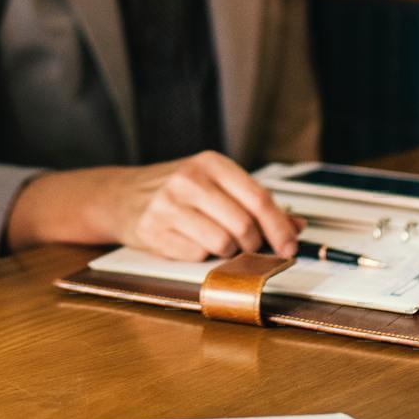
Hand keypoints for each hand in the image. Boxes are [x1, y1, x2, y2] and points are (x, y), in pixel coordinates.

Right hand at [105, 151, 303, 261]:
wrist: (121, 196)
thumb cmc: (177, 190)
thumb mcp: (215, 183)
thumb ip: (255, 202)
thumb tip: (296, 226)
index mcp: (211, 163)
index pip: (258, 198)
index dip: (279, 227)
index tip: (290, 245)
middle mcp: (189, 180)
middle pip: (243, 224)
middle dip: (253, 243)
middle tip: (249, 245)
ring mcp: (169, 205)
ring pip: (222, 243)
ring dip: (227, 251)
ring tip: (216, 240)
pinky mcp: (154, 230)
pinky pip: (196, 255)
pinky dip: (202, 255)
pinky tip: (191, 242)